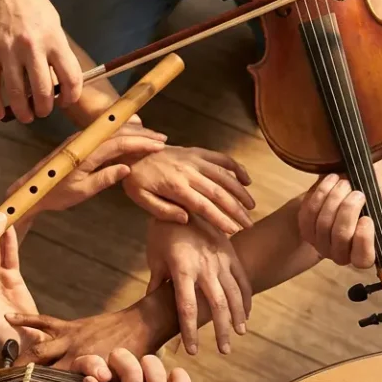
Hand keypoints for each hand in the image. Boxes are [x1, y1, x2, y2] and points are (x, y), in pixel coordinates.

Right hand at [0, 0, 80, 122]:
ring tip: (26, 116)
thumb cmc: (29, 0)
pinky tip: (0, 113)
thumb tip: (58, 79)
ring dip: (23, 111)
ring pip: (17, 93)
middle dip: (44, 108)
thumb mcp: (52, 21)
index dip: (70, 96)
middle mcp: (32, 47)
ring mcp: (7, 51)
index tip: (65, 101)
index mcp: (53, 39)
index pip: (70, 77)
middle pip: (43, 91)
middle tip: (42, 111)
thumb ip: (55, 50)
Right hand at [6, 308, 154, 369]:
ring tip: (4, 376)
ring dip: (19, 363)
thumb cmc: (138, 358)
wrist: (145, 325)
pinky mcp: (71, 325)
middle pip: (38, 374)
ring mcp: (70, 339)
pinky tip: (9, 318)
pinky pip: (45, 321)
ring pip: (37, 351)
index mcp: (87, 373)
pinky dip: (26, 319)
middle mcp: (74, 355)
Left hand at [12, 122, 166, 219]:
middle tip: (163, 139)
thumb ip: (105, 178)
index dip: (141, 143)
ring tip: (152, 138)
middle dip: (142, 134)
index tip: (159, 145)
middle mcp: (83, 141)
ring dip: (133, 133)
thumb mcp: (82, 192)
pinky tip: (132, 141)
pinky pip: (105, 135)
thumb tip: (128, 168)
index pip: (119, 143)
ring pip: (112, 131)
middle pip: (118, 132)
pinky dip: (122, 136)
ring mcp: (81, 140)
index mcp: (85, 153)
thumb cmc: (55, 194)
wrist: (31, 190)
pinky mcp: (79, 143)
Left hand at [123, 147, 254, 234]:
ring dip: (240, 191)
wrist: (130, 150)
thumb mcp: (142, 200)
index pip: (204, 206)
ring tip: (251, 207)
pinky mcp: (196, 151)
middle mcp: (188, 172)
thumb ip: (164, 211)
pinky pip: (221, 158)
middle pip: (219, 192)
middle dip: (236, 210)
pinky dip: (236, 167)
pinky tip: (246, 180)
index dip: (221, 219)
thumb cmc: (136, 179)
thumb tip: (187, 219)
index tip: (233, 230)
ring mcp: (194, 159)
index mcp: (175, 186)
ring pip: (225, 175)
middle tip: (248, 224)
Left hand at [146, 218, 250, 355]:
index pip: (187, 308)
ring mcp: (220, 259)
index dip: (190, 332)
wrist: (183, 198)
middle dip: (220, 331)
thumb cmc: (162, 231)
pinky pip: (242, 278)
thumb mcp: (155, 258)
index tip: (192, 350)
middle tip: (223, 351)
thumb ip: (157, 284)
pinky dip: (245, 297)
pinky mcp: (230, 252)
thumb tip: (149, 311)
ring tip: (238, 335)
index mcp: (182, 269)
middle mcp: (204, 266)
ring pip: (233, 294)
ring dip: (237, 317)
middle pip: (216, 305)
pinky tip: (246, 313)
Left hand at [297, 170, 381, 268]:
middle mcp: (341, 252)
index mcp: (364, 252)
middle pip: (341, 238)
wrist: (348, 177)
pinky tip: (331, 181)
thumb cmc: (372, 195)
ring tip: (345, 182)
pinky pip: (309, 213)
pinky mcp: (306, 227)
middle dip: (348, 211)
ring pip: (324, 224)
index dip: (363, 240)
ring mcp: (320, 242)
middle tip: (357, 192)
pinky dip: (320, 193)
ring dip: (335, 199)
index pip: (362, 259)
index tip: (367, 218)